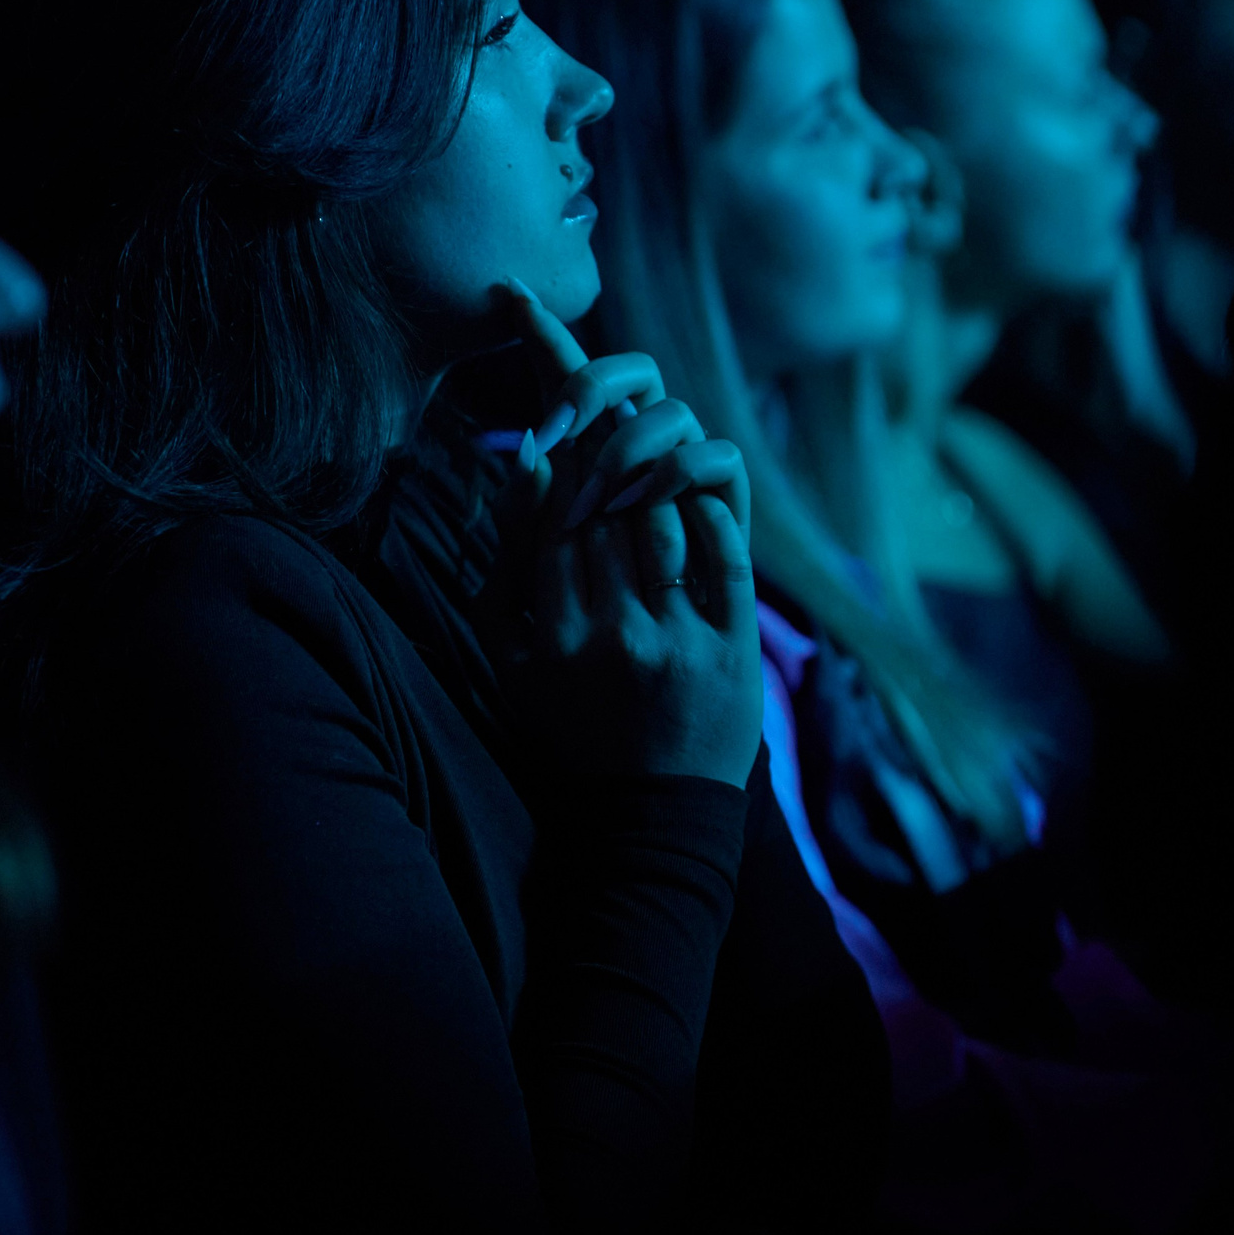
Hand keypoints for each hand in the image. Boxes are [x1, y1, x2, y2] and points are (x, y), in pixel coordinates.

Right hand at [496, 280, 761, 787]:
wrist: (651, 814)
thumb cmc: (572, 726)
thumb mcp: (509, 661)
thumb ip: (501, 570)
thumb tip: (526, 466)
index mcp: (549, 637)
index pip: (553, 518)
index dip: (565, 464)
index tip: (569, 436)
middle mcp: (612, 636)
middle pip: (609, 510)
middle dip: (613, 455)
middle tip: (619, 419)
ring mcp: (676, 643)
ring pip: (666, 520)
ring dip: (662, 475)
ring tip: (656, 453)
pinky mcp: (732, 651)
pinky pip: (726, 557)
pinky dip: (714, 514)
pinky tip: (703, 500)